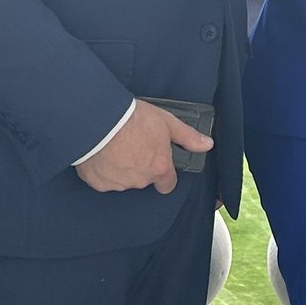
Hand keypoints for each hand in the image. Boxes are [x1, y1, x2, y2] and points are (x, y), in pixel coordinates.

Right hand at [75, 101, 208, 195]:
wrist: (99, 121)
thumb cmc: (133, 120)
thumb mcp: (167, 122)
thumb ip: (188, 137)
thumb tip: (206, 144)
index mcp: (159, 169)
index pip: (168, 185)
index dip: (164, 176)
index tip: (158, 164)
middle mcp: (140, 180)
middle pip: (144, 179)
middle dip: (140, 166)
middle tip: (133, 145)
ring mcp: (118, 183)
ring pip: (123, 179)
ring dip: (121, 168)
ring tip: (116, 146)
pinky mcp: (98, 182)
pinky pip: (103, 179)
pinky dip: (103, 170)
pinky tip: (101, 153)